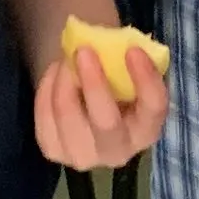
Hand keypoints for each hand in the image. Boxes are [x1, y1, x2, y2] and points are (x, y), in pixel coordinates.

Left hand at [34, 42, 167, 170]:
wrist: (88, 107)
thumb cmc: (116, 83)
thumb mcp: (129, 72)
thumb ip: (127, 60)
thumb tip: (108, 41)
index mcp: (147, 131)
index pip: (154, 108)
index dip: (146, 80)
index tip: (133, 50)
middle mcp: (119, 152)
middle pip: (106, 122)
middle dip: (94, 84)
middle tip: (84, 50)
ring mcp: (84, 156)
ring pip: (68, 116)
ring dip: (64, 79)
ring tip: (67, 58)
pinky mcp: (54, 151)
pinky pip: (44, 115)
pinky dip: (47, 87)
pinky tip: (56, 73)